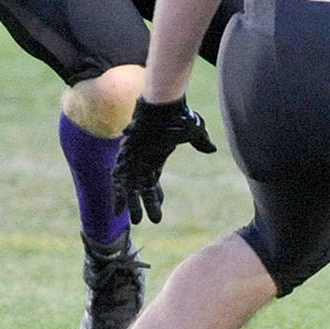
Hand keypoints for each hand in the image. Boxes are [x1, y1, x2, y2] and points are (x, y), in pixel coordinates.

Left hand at [111, 98, 216, 223]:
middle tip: (150, 221)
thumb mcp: (193, 131)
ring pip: (130, 187)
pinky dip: (118, 194)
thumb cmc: (178, 116)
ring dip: (132, 205)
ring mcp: (132, 157)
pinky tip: (117, 210)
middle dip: (145, 205)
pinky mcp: (124, 155)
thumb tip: (212, 149)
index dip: (155, 197)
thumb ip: (200, 141)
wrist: (163, 106)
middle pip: (142, 187)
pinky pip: (118, 179)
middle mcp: (142, 158)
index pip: (152, 181)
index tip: (158, 212)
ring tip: (136, 222)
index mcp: (155, 155)